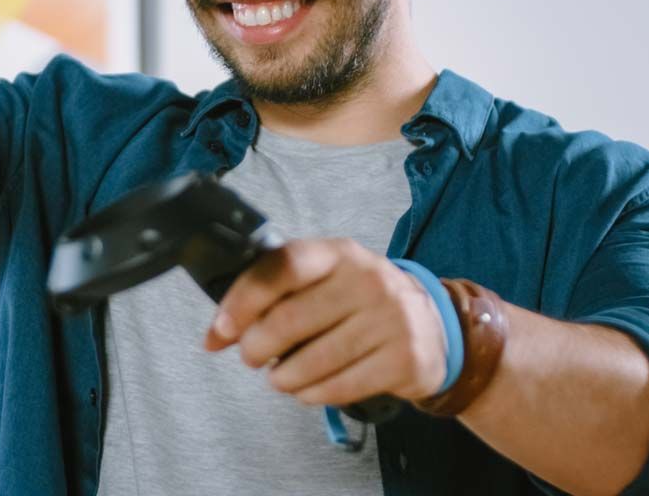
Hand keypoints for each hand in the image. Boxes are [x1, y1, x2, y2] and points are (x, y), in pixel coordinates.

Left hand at [205, 238, 446, 406]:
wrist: (433, 325)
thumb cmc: (358, 301)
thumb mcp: (322, 282)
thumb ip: (270, 298)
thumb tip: (214, 336)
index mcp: (338, 253)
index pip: (284, 265)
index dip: (245, 298)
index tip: (222, 328)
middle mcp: (366, 280)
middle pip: (290, 319)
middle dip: (255, 346)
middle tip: (250, 356)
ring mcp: (390, 319)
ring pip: (312, 361)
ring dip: (281, 377)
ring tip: (278, 377)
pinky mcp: (403, 359)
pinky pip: (338, 387)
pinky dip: (310, 394)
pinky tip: (306, 388)